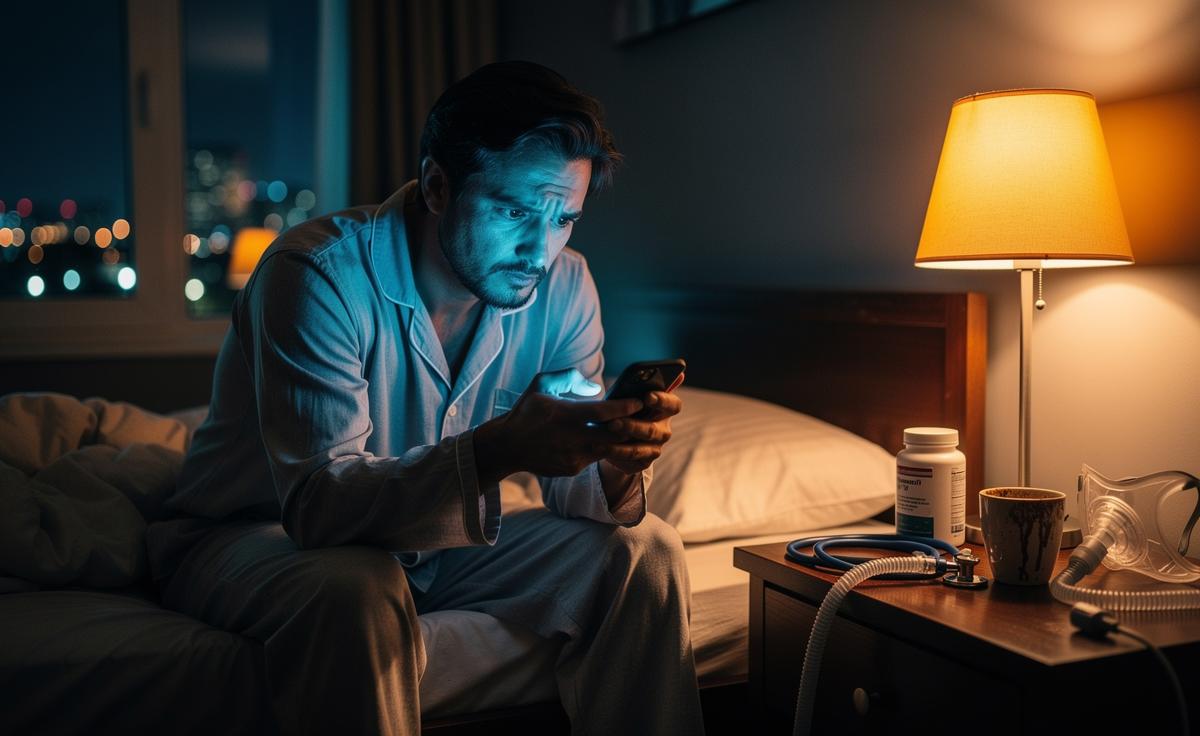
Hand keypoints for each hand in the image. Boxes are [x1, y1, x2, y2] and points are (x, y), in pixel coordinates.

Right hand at [473, 368, 644, 482]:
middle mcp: (573, 438)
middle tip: (644, 418)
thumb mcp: (541, 384)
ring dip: (621, 441)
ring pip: (608, 449)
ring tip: (633, 431)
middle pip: (614, 435)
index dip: (626, 406)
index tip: (639, 401)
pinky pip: (595, 458)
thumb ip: (569, 377)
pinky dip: (603, 449)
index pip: (605, 412)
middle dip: (631, 426)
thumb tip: (594, 387)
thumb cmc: (526, 412)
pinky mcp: (573, 469)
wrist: (507, 447)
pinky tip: (608, 442)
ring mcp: (574, 456)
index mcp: (566, 415)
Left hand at [599, 389, 682, 474]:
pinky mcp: (644, 462)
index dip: (662, 400)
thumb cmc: (626, 407)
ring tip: (600, 441)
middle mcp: (664, 430)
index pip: (673, 405)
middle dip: (632, 426)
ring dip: (619, 445)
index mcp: (667, 410)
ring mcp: (655, 448)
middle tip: (613, 423)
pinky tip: (600, 449)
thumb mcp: (631, 395)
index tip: (647, 396)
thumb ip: (644, 386)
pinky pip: (630, 461)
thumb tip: (677, 373)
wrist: (618, 433)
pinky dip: (614, 455)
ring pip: (639, 448)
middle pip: (653, 430)